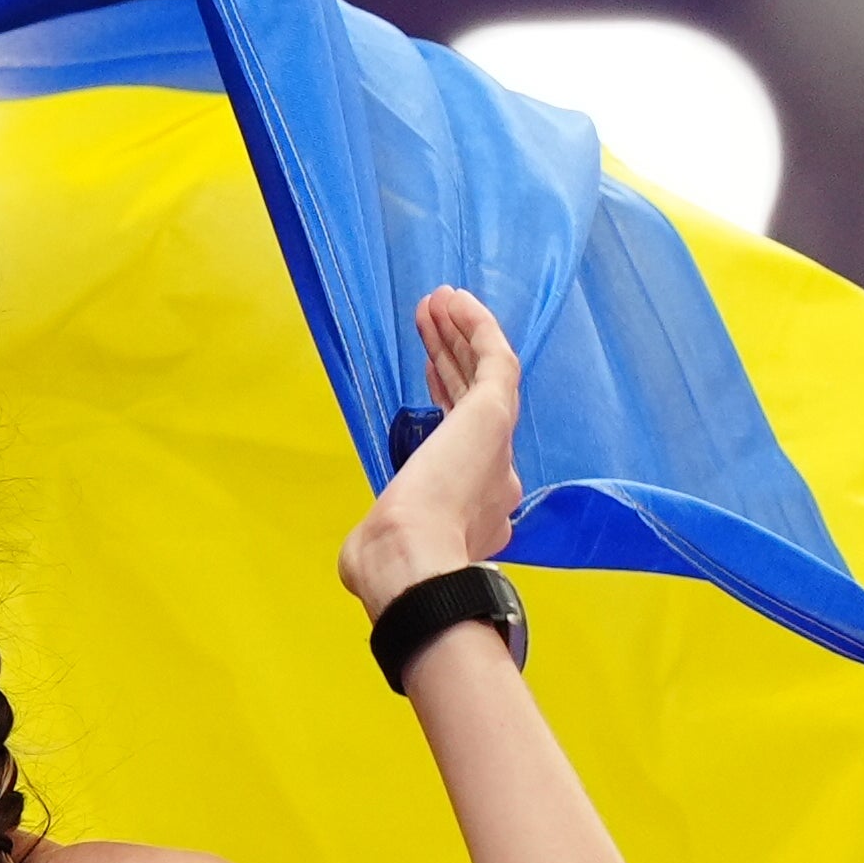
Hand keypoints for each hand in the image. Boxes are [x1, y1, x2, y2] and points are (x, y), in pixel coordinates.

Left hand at [338, 287, 521, 617]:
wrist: (412, 561)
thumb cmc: (390, 561)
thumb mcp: (384, 548)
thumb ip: (383, 540)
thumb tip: (363, 555)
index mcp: (478, 511)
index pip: (466, 441)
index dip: (450, 395)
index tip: (430, 369)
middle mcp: (498, 477)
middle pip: (476, 399)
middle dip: (453, 356)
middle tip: (432, 321)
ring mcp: (499, 445)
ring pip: (487, 376)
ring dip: (462, 335)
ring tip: (439, 301)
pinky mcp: (494, 417)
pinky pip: (496, 360)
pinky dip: (478, 328)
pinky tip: (456, 302)